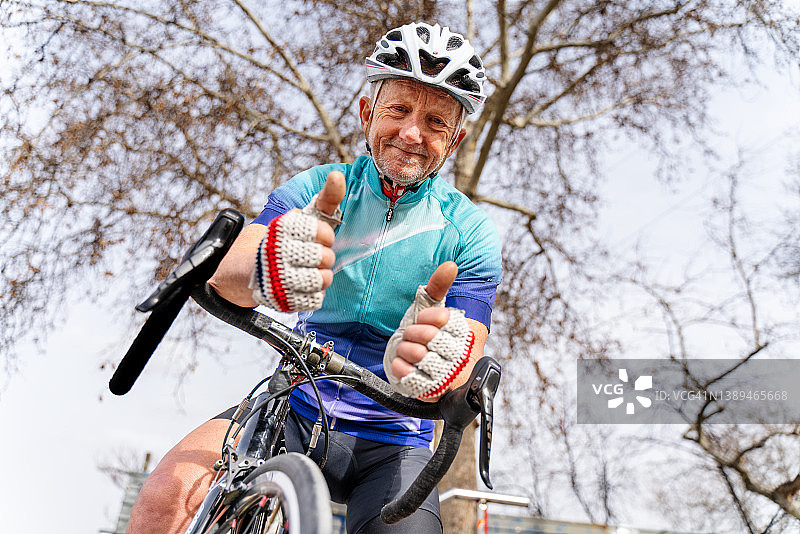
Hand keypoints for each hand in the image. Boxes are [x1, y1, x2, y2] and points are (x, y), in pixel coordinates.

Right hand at [250, 171, 344, 311]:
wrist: (253, 268)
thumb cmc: (291, 239)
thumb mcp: (306, 216)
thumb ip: (327, 197)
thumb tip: (337, 176)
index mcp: (283, 228)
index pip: (323, 232)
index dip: (325, 236)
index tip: (318, 237)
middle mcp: (276, 251)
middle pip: (325, 258)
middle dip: (325, 257)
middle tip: (314, 256)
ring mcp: (277, 278)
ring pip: (321, 280)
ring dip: (322, 276)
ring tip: (312, 271)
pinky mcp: (279, 300)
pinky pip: (313, 300)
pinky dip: (314, 294)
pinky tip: (304, 285)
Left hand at [391, 262, 456, 380]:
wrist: (419, 365)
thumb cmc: (427, 334)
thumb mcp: (432, 307)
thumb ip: (439, 285)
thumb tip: (450, 265)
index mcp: (463, 333)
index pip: (442, 319)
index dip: (425, 317)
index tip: (421, 319)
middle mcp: (459, 355)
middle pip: (429, 337)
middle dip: (413, 333)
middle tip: (411, 335)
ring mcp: (446, 374)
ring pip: (418, 355)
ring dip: (405, 349)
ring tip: (408, 349)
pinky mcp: (432, 390)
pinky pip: (409, 376)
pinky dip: (400, 366)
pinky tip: (403, 363)